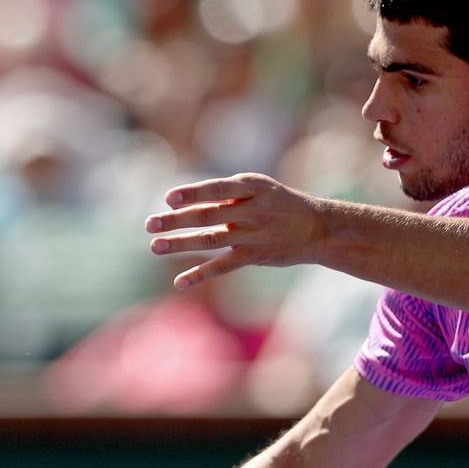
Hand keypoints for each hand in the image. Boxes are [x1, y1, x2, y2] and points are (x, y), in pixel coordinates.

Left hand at [145, 173, 327, 288]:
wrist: (318, 228)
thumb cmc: (280, 204)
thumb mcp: (260, 189)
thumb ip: (228, 195)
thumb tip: (185, 205)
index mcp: (252, 186)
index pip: (217, 188)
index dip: (193, 193)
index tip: (169, 199)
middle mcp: (253, 209)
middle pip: (208, 214)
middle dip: (177, 220)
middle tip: (150, 224)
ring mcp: (254, 234)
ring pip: (211, 240)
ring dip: (180, 244)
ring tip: (155, 246)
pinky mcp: (255, 256)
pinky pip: (224, 266)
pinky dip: (200, 274)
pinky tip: (180, 281)